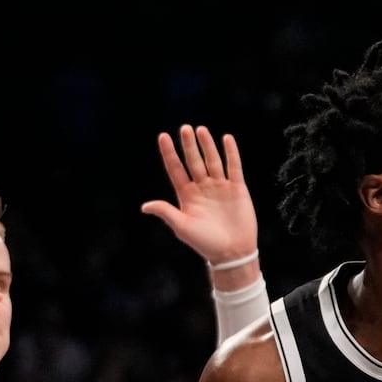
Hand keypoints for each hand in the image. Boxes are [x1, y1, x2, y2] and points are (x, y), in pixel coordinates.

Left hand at [140, 125, 257, 265]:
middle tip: (185, 128)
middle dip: (189, 145)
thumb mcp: (183, 227)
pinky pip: (233, 167)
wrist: (232, 253)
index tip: (163, 136)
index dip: (169, 153)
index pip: (176, 169)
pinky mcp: (237, 188)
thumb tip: (145, 206)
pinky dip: (231, 153)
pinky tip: (227, 139)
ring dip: (207, 145)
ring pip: (212, 161)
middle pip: (193, 161)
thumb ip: (166, 212)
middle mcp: (202, 188)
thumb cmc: (205, 243)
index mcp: (187, 196)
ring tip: (201, 130)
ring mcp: (220, 187)